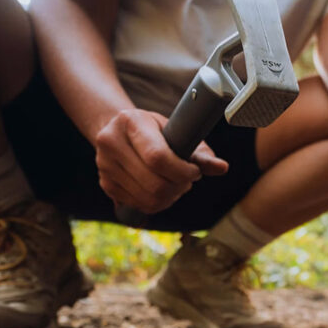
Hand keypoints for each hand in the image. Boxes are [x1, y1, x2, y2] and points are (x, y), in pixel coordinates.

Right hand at [93, 109, 227, 213]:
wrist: (119, 130)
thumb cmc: (156, 131)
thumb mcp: (177, 132)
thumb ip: (201, 152)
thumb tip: (222, 168)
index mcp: (130, 121)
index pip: (157, 157)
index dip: (182, 171)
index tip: (194, 172)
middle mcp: (110, 142)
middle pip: (155, 184)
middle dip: (179, 187)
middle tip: (188, 179)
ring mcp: (105, 165)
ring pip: (148, 199)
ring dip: (171, 197)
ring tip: (177, 184)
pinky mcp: (106, 185)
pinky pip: (140, 205)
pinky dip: (158, 203)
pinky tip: (162, 190)